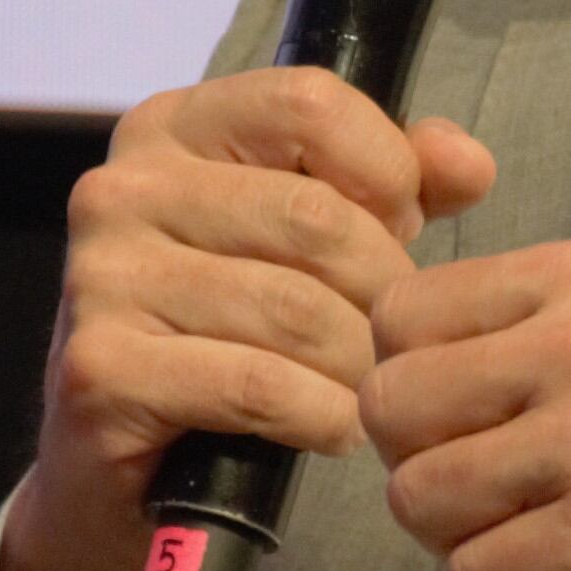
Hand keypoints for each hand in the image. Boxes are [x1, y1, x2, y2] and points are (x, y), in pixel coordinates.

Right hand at [0, 69, 496, 570]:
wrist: (116, 466)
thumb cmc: (224, 334)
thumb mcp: (305, 238)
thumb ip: (393, 182)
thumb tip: (470, 165)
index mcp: (171, 129)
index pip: (307, 104)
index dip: (385, 170)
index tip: (400, 229)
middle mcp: (120, 189)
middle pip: (315, 218)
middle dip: (382, 290)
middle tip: (389, 338)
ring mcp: (100, 278)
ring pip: (296, 311)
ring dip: (358, 366)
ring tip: (366, 389)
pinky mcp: (100, 368)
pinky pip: (260, 386)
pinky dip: (320, 416)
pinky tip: (330, 429)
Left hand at [362, 241, 570, 570]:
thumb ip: (541, 332)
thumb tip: (429, 382)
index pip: (403, 312)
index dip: (408, 380)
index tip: (451, 425)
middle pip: (390, 405)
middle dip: (419, 466)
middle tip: (482, 497)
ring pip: (418, 498)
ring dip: (457, 542)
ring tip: (525, 549)